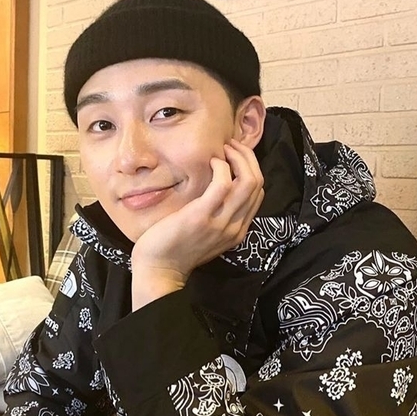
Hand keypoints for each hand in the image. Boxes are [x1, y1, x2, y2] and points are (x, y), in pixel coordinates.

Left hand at [130, 139, 263, 310]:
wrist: (159, 270)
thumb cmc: (176, 249)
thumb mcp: (205, 234)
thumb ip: (216, 215)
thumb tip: (216, 188)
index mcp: (237, 231)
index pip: (257, 193)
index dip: (251, 168)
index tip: (235, 156)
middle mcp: (235, 226)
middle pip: (257, 183)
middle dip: (247, 158)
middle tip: (231, 146)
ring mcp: (221, 222)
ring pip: (248, 181)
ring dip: (238, 158)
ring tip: (224, 149)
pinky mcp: (203, 216)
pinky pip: (224, 184)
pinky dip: (222, 167)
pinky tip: (211, 162)